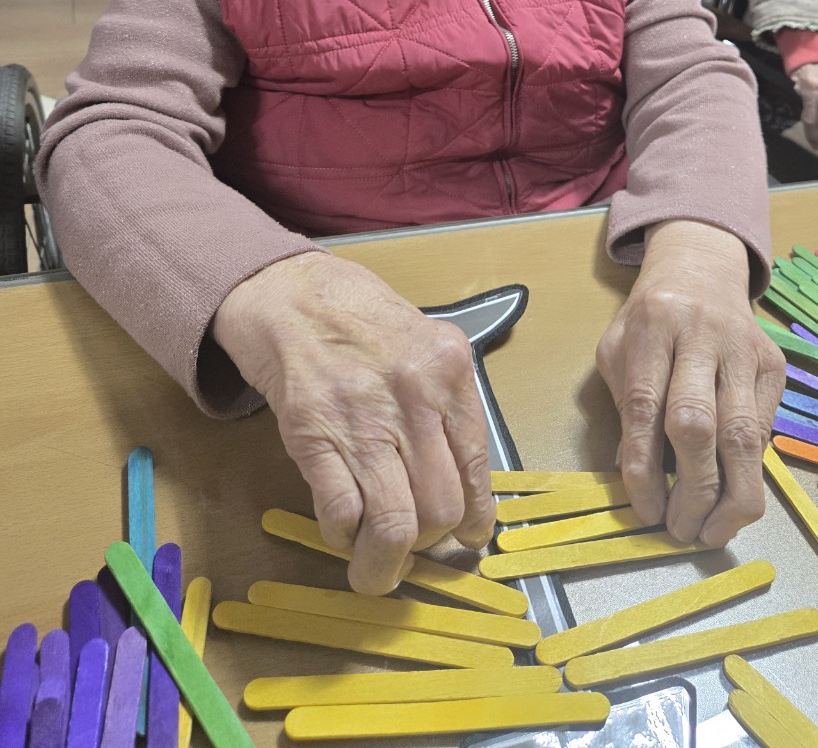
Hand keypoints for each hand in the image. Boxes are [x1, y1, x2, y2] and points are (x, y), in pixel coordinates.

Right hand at [211, 251, 494, 593]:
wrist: (292, 297)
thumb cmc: (362, 320)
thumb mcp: (425, 347)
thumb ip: (446, 405)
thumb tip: (464, 484)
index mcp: (448, 370)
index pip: (478, 466)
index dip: (474, 518)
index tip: (467, 537)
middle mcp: (413, 396)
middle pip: (440, 506)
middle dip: (428, 542)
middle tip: (415, 545)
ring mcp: (361, 419)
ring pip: (395, 525)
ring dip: (385, 563)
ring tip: (378, 570)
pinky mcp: (312, 437)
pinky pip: (341, 513)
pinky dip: (344, 536)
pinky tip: (343, 530)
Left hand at [596, 221, 784, 546]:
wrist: (701, 269)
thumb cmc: (649, 319)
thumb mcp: (618, 349)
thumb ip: (624, 405)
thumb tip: (634, 476)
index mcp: (653, 327)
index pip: (646, 407)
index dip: (643, 466)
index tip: (646, 511)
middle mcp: (703, 336)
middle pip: (700, 424)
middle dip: (693, 489)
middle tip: (681, 531)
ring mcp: (745, 350)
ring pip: (745, 434)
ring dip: (732, 495)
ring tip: (714, 532)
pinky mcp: (775, 366)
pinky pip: (765, 429)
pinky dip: (750, 470)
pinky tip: (734, 496)